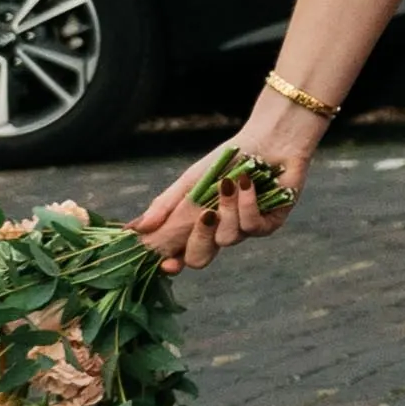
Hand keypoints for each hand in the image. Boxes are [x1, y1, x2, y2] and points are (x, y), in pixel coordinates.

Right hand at [131, 102, 322, 270]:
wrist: (267, 141)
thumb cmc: (226, 161)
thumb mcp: (190, 182)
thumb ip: (165, 206)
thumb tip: (135, 229)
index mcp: (196, 226)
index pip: (179, 254)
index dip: (172, 264)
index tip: (167, 264)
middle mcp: (218, 232)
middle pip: (200, 258)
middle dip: (199, 239)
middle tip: (205, 215)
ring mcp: (244, 230)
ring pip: (227, 239)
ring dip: (226, 209)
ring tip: (229, 182)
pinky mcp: (269, 224)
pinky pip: (253, 226)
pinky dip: (247, 203)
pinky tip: (247, 183)